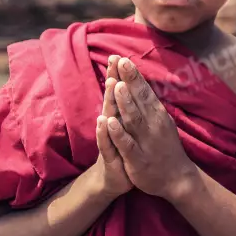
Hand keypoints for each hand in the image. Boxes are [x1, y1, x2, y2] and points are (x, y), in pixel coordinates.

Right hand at [92, 55, 132, 197]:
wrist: (116, 179)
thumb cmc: (125, 150)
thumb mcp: (129, 128)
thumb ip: (129, 108)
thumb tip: (132, 89)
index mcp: (121, 117)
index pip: (121, 93)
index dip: (120, 75)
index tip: (121, 55)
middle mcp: (113, 124)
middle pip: (113, 99)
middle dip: (114, 79)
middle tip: (114, 60)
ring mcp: (109, 139)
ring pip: (109, 117)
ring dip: (110, 100)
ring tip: (112, 83)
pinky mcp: (109, 156)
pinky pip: (106, 143)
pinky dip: (105, 132)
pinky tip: (103, 121)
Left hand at [107, 57, 196, 201]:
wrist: (177, 178)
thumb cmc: (166, 147)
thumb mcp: (162, 122)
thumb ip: (150, 105)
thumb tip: (141, 85)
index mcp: (157, 114)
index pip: (144, 91)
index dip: (134, 75)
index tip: (124, 58)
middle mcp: (153, 124)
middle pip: (139, 99)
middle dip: (130, 80)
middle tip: (121, 61)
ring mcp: (146, 141)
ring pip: (133, 118)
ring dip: (125, 101)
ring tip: (117, 85)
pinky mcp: (138, 159)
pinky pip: (127, 144)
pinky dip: (118, 132)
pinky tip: (110, 121)